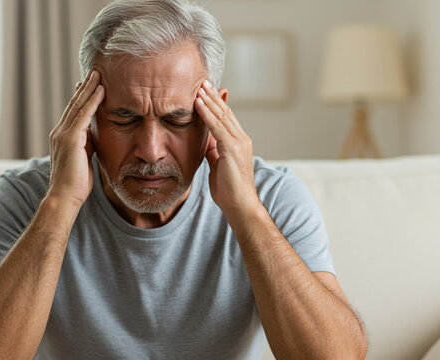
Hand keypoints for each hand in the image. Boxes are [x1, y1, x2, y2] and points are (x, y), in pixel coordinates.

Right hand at [47, 70, 103, 207]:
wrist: (65, 197)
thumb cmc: (76, 183)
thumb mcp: (84, 158)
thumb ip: (88, 144)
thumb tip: (96, 136)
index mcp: (62, 136)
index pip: (73, 111)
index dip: (82, 96)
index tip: (90, 83)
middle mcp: (59, 132)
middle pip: (74, 103)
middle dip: (85, 87)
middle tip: (95, 71)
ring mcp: (63, 134)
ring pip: (78, 105)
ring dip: (89, 88)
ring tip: (99, 74)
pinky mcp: (70, 139)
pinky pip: (83, 115)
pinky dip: (92, 102)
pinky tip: (101, 91)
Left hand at [194, 80, 259, 217]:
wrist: (240, 206)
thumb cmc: (229, 190)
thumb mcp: (217, 165)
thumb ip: (213, 151)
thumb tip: (204, 140)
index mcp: (239, 142)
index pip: (226, 118)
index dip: (217, 103)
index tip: (206, 91)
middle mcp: (242, 139)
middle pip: (225, 112)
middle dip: (213, 96)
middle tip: (203, 81)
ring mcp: (239, 142)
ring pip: (222, 115)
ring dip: (209, 100)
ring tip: (198, 87)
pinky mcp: (233, 148)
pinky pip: (217, 126)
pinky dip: (206, 113)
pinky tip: (198, 104)